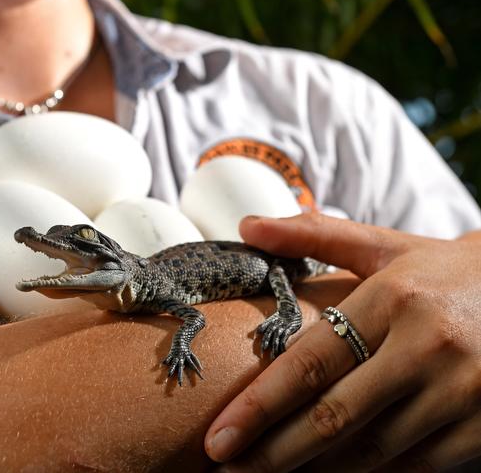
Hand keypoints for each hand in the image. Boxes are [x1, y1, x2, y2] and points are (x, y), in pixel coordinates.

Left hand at [204, 213, 480, 471]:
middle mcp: (429, 345)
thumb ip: (315, 235)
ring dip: (313, 470)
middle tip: (226, 468)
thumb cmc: (445, 272)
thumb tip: (246, 225)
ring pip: (371, 450)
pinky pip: (414, 465)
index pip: (310, 361)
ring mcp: (462, 390)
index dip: (258, 406)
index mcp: (394, 298)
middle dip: (272, 452)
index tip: (217, 436)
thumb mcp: (385, 248)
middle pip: (333, 416)